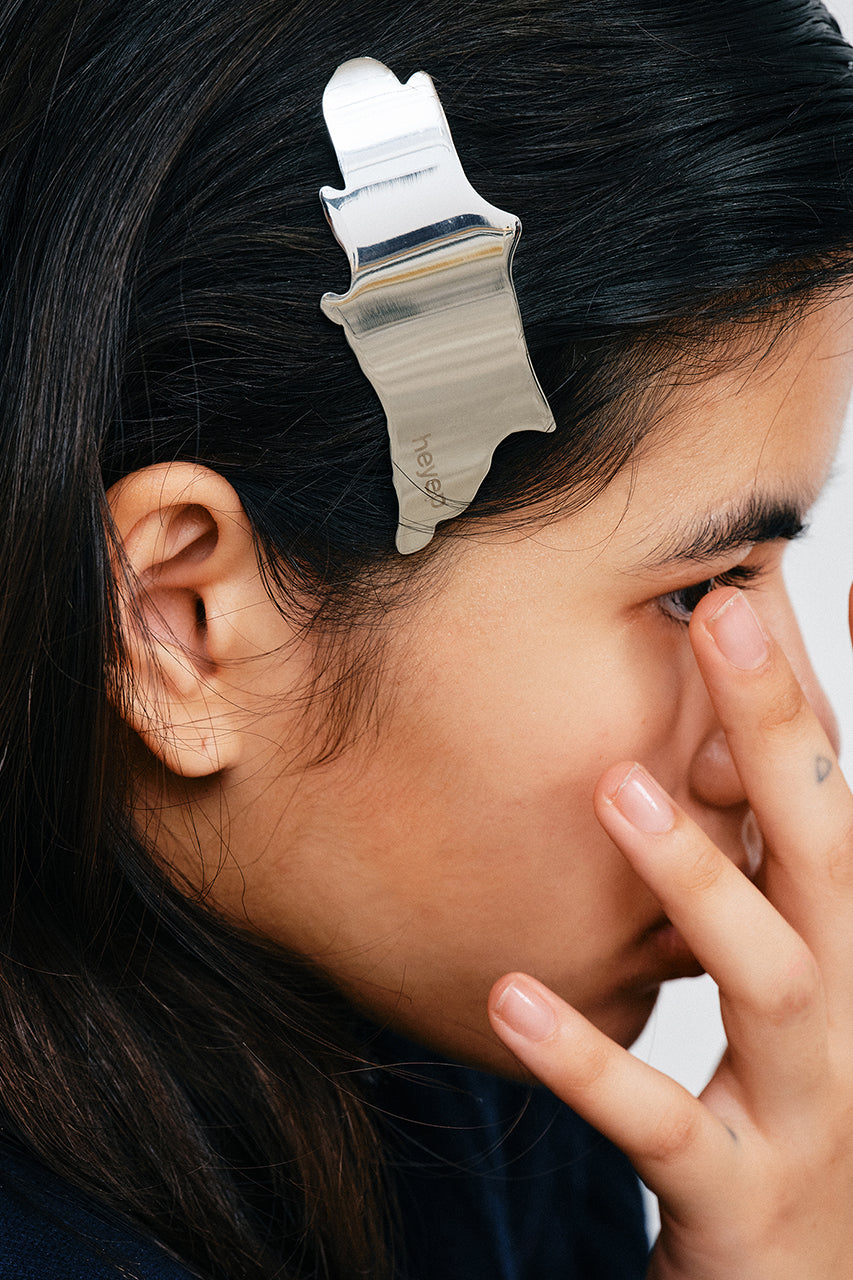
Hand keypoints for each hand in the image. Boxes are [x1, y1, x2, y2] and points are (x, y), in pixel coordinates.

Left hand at [488, 586, 852, 1278]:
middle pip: (830, 853)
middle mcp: (848, 1012)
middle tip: (726, 613)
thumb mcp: (786, 990)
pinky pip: (659, 1123)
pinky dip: (590, 1060)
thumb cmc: (785, 1117)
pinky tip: (513, 996)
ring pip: (768, 978)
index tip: (813, 584)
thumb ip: (759, 881)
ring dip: (699, 879)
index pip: (843, 803)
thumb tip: (685, 769)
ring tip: (618, 790)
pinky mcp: (738, 1195)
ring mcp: (805, 1106)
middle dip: (781, 732)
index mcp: (848, 950)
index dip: (823, 699)